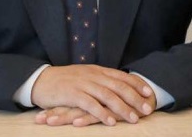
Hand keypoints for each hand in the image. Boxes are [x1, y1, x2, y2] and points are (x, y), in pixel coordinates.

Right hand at [31, 65, 155, 125]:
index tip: (149, 92)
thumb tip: (116, 86)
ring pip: (107, 95)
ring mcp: (83, 84)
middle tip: (146, 108)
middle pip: (117, 85)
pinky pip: (90, 104)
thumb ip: (99, 80)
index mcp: (96, 70)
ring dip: (122, 107)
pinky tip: (110, 121)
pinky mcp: (72, 94)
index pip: (120, 75)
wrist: (42, 80)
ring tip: (133, 118)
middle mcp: (92, 75)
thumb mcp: (85, 76)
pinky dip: (101, 113)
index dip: (135, 83)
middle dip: (134, 97)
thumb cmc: (65, 81)